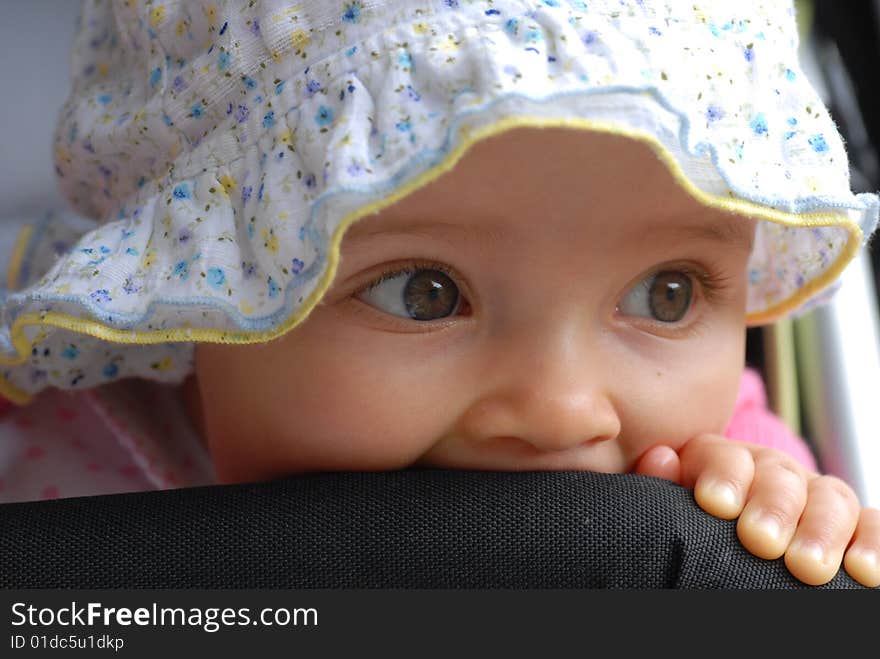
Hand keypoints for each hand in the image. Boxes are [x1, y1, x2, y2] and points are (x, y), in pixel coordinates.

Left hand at [634, 434, 879, 587]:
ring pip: (829, 496)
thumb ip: (660, 485)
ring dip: (821, 530)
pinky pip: (870, 525)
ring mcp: (814, 497)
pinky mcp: (851, 526)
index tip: (716, 505)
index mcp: (721, 463)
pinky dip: (871, 543)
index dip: (722, 474)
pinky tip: (864, 571)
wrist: (729, 550)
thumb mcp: (670, 507)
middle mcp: (771, 473)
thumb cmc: (690, 533)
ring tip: (807, 567)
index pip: (724, 456)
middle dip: (773, 506)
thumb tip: (660, 458)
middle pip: (779, 474)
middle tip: (761, 541)